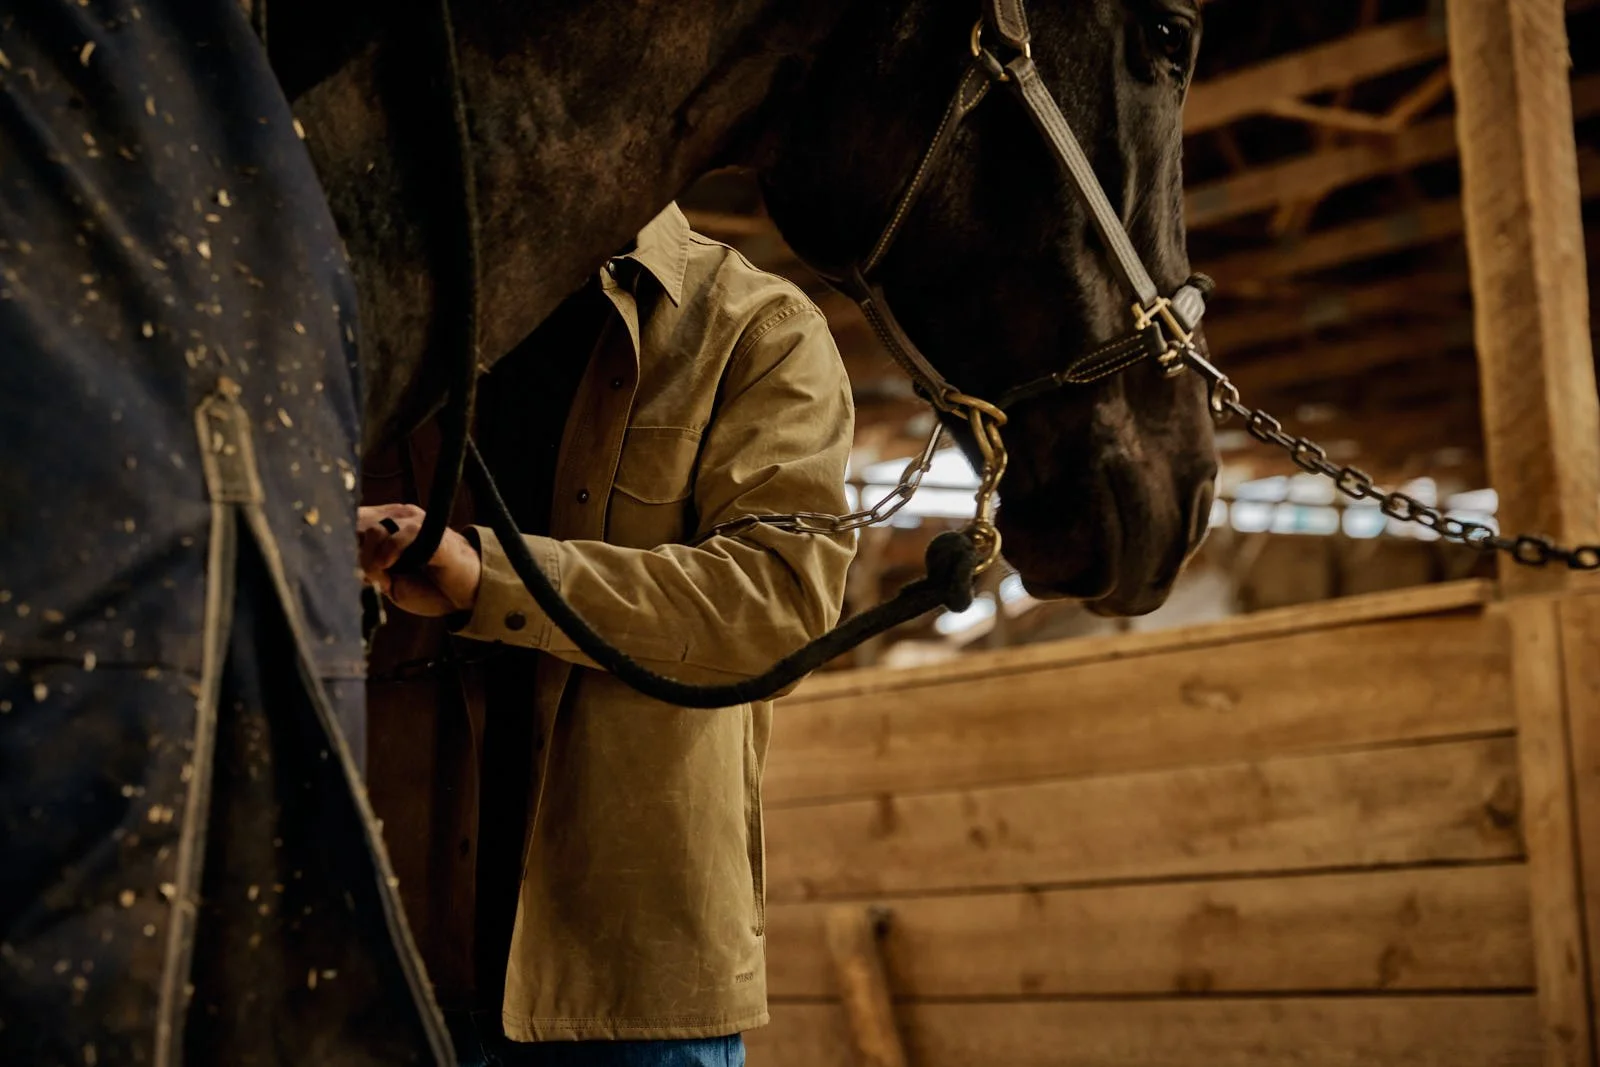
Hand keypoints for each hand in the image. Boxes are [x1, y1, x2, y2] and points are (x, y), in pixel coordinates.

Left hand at [357, 504, 482, 617]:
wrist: (466, 593)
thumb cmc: (428, 587)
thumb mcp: (389, 581)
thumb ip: (367, 568)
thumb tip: (348, 559)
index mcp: (384, 525)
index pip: (349, 524)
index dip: (341, 547)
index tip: (348, 573)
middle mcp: (397, 517)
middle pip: (356, 527)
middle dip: (353, 557)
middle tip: (365, 581)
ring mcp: (414, 522)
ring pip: (373, 531)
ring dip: (370, 561)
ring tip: (383, 580)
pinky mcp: (430, 531)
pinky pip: (399, 534)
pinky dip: (388, 553)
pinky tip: (387, 568)